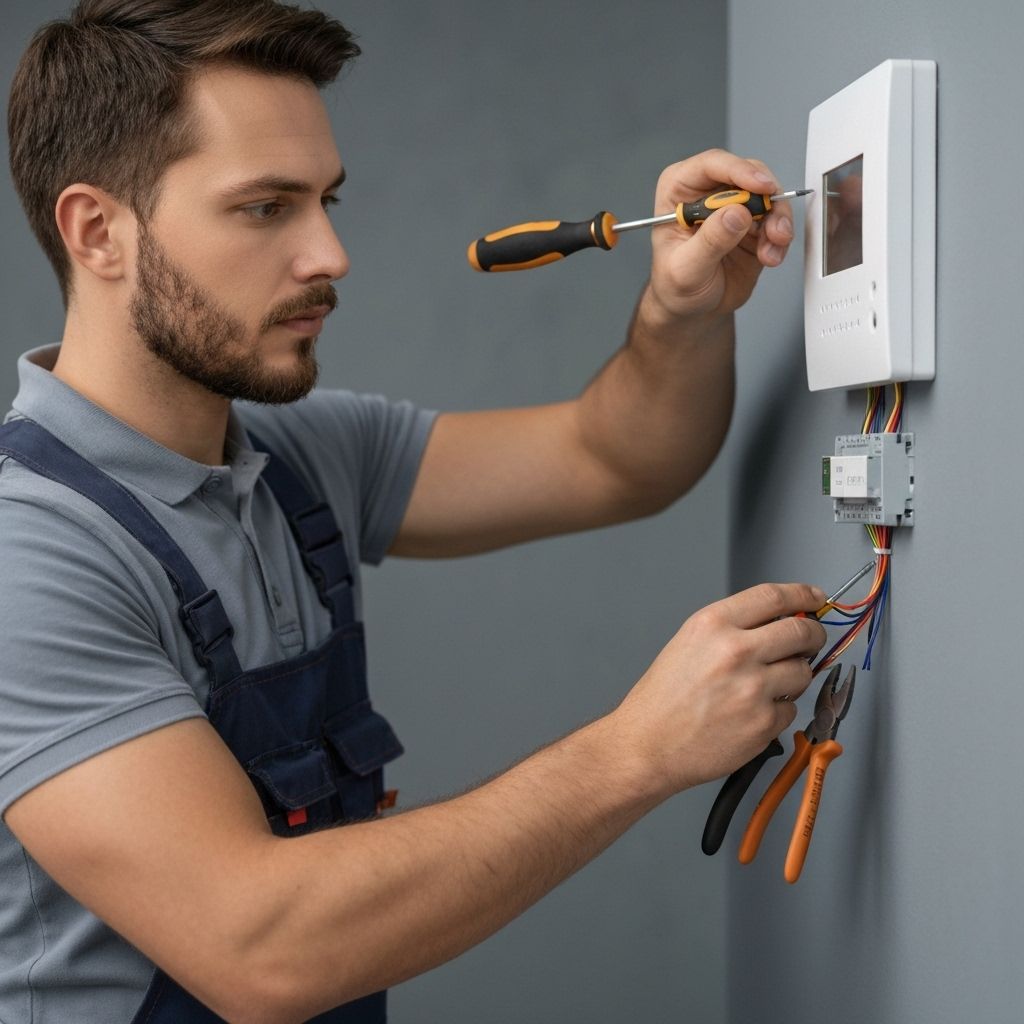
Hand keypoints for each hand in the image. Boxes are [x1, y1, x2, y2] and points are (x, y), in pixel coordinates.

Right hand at [612, 582, 827, 794]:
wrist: (647, 744)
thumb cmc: (662, 699)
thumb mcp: (689, 643)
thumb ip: (733, 628)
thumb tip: (779, 622)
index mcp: (713, 625)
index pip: (774, 596)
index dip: (802, 594)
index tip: (815, 597)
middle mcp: (735, 651)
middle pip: (801, 631)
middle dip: (813, 635)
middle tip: (811, 641)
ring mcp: (753, 688)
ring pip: (803, 672)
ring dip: (794, 677)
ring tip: (764, 686)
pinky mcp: (763, 722)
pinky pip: (791, 709)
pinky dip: (778, 711)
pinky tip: (750, 714)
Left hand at [643, 149, 795, 323]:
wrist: (691, 310)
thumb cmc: (675, 286)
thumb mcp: (685, 268)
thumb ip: (710, 241)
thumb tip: (736, 214)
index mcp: (680, 190)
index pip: (712, 165)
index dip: (740, 171)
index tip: (762, 187)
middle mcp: (708, 192)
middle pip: (748, 175)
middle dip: (766, 201)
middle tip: (773, 229)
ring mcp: (734, 206)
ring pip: (769, 196)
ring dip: (777, 222)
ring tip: (771, 251)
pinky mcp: (754, 224)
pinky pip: (777, 220)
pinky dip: (780, 239)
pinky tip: (770, 257)